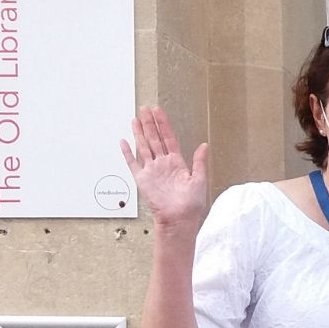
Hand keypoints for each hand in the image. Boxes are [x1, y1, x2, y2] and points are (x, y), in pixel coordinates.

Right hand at [120, 106, 207, 227]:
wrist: (179, 219)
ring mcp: (152, 170)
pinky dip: (127, 153)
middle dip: (150, 123)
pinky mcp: (142, 179)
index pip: (168, 138)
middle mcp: (163, 164)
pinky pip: (133, 163)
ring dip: (139, 133)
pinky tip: (123, 142)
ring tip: (135, 119)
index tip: (158, 111)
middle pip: (154, 139)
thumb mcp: (200, 180)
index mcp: (177, 163)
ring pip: (143, 147)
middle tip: (144, 109)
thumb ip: (200, 162)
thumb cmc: (191, 204)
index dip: (163, 124)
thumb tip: (204, 145)